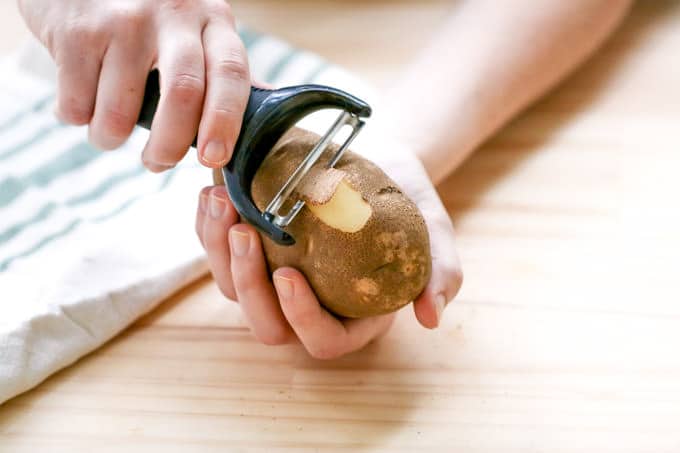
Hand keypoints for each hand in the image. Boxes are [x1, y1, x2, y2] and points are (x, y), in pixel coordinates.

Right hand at [18, 0, 248, 171]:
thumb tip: (266, 127)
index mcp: (214, 21)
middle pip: (182, 93)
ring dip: (110, 138)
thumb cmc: (150, 19)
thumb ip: (224, 75)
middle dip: (170, 145)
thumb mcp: (197, 32)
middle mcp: (174, 14)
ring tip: (108, 133)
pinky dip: (78, 118)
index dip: (225, 121)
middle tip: (158, 163)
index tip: (213, 158)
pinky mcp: (78, 30)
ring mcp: (124, 19)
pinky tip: (82, 102)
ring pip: (121, 110)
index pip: (232, 73)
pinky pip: (78, 103)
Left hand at [194, 135, 462, 359]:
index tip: (291, 273)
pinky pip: (220, 255)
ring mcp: (278, 278)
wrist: (377, 158)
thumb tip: (431, 318)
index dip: (302, 318)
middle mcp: (311, 305)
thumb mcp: (432, 227)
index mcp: (355, 314)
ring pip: (234, 289)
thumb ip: (440, 270)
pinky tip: (211, 193)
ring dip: (219, 252)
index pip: (324, 340)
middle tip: (244, 231)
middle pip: (268, 325)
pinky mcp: (256, 250)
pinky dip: (208, 228)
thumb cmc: (405, 195)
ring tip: (221, 201)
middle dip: (248, 284)